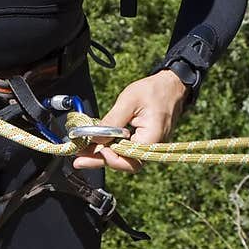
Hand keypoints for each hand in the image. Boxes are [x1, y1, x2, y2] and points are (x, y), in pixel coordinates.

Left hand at [72, 69, 187, 173]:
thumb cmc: (154, 90)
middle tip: (77, 159)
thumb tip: (95, 139)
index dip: (111, 158)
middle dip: (99, 160)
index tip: (96, 147)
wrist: (171, 86)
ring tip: (82, 152)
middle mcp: (152, 147)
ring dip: (102, 155)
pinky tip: (95, 145)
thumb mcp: (129, 100)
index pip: (130, 161)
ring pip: (123, 157)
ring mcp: (149, 146)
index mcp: (153, 138)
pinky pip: (126, 149)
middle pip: (124, 162)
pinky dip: (110, 147)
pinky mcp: (143, 142)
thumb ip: (112, 121)